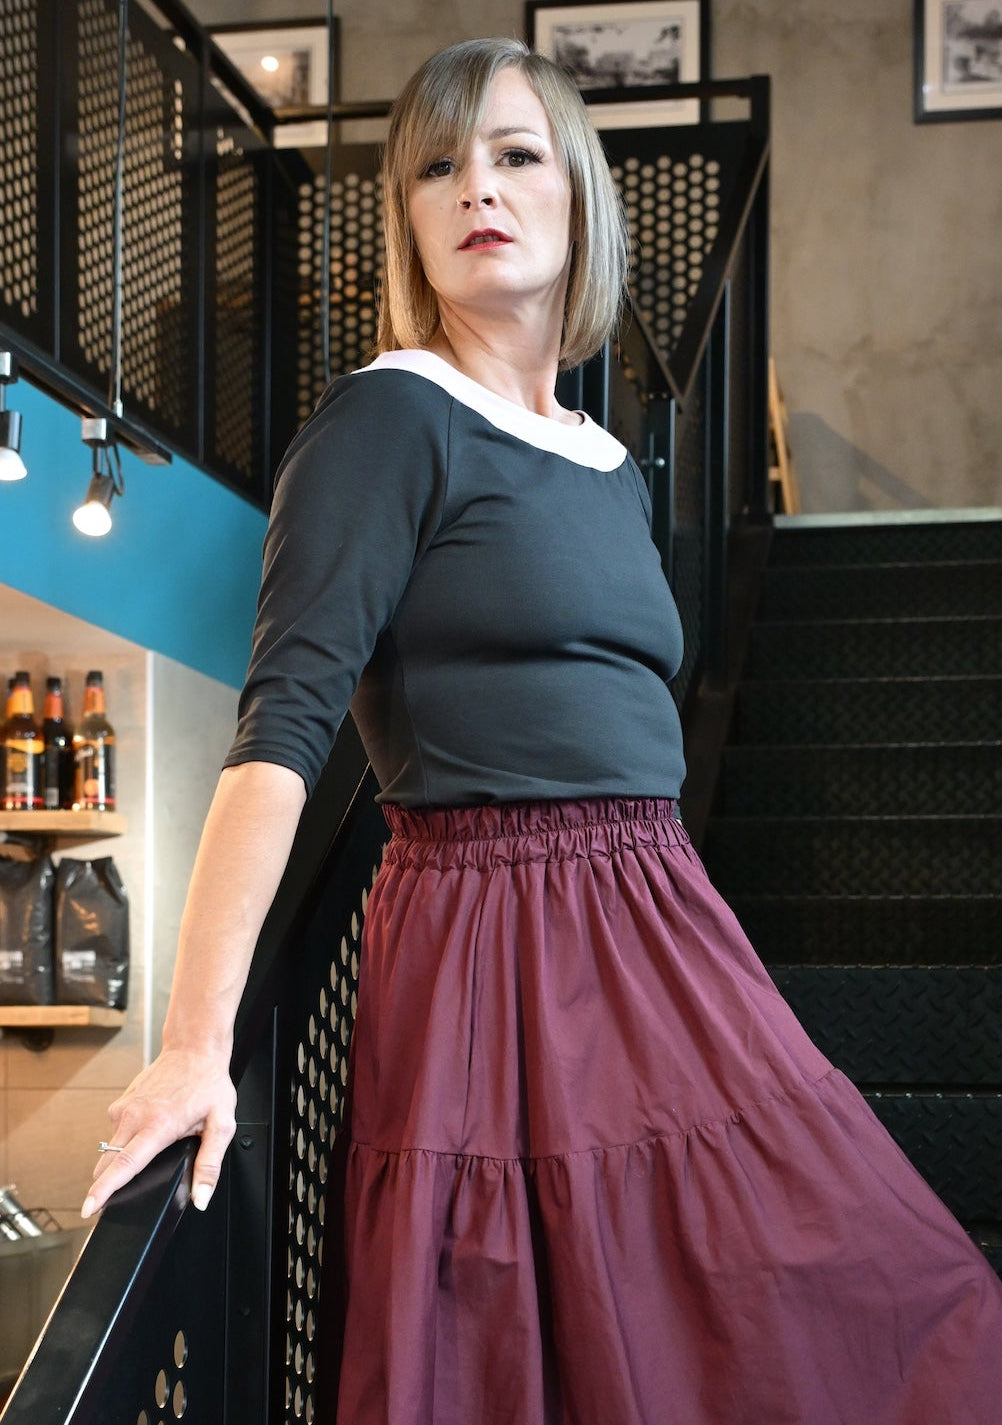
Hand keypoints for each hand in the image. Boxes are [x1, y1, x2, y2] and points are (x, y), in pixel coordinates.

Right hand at [81, 1048, 236, 1218]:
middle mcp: (135, 1116)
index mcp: (158, 1125)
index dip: (104, 1190)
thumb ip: (210, 1164)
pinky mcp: (121, 1102)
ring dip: (119, 1160)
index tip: (89, 1208)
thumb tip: (201, 1197)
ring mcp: (125, 1107)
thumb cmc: (209, 1082)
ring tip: (146, 1153)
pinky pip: (117, 1130)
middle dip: (105, 1185)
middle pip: (109, 1162)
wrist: (194, 1048)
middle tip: (111, 1201)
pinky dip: (126, 1140)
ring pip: (112, 1148)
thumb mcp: (222, 1124)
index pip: (125, 1165)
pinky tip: (146, 1131)